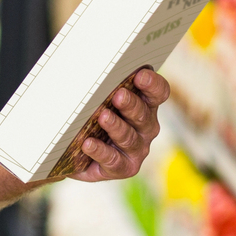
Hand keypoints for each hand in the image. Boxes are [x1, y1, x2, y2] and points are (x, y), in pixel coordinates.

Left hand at [69, 68, 169, 182]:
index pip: (158, 93)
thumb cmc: (91, 119)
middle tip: (118, 95)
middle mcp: (146, 128)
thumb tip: (83, 66)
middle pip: (143, 114)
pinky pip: (113, 160)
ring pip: (129, 137)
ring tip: (102, 117)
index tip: (141, 75)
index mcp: (145, 106)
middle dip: (131, 104)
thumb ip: (101, 88)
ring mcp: (136, 149)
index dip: (153, 84)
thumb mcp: (97, 100)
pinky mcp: (123, 168)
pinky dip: (100, 151)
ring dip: (115, 126)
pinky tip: (88, 144)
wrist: (76, 154)